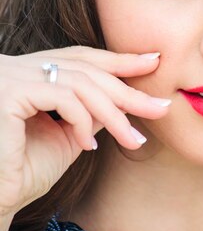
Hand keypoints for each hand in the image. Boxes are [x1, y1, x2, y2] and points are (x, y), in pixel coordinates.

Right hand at [0, 46, 169, 218]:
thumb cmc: (25, 173)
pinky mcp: (9, 92)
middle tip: (160, 107)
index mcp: (30, 72)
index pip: (80, 58)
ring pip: (80, 83)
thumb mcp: (69, 135)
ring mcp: (11, 75)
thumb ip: (91, 111)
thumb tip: (123, 97)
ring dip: (114, 113)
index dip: (118, 59)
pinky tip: (87, 146)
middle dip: (127, 90)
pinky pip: (64, 96)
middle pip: (85, 69)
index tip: (153, 62)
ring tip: (132, 139)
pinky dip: (83, 120)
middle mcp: (18, 66)